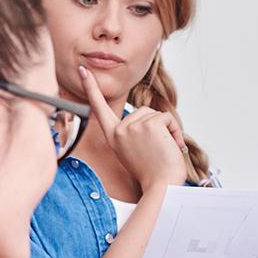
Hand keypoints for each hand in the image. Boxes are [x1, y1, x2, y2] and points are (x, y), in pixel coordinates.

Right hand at [78, 66, 188, 190]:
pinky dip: (175, 131)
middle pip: (143, 112)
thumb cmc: (152, 174)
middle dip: (156, 127)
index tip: (83, 70)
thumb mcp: (133, 152)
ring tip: (165, 150)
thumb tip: (144, 120)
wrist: (162, 187)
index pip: (99, 108)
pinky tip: (172, 146)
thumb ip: (133, 133)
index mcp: (113, 137)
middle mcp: (119, 130)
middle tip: (158, 151)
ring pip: (157, 115)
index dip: (91, 88)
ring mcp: (133, 126)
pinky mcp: (149, 124)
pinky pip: (167, 118)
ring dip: (168, 131)